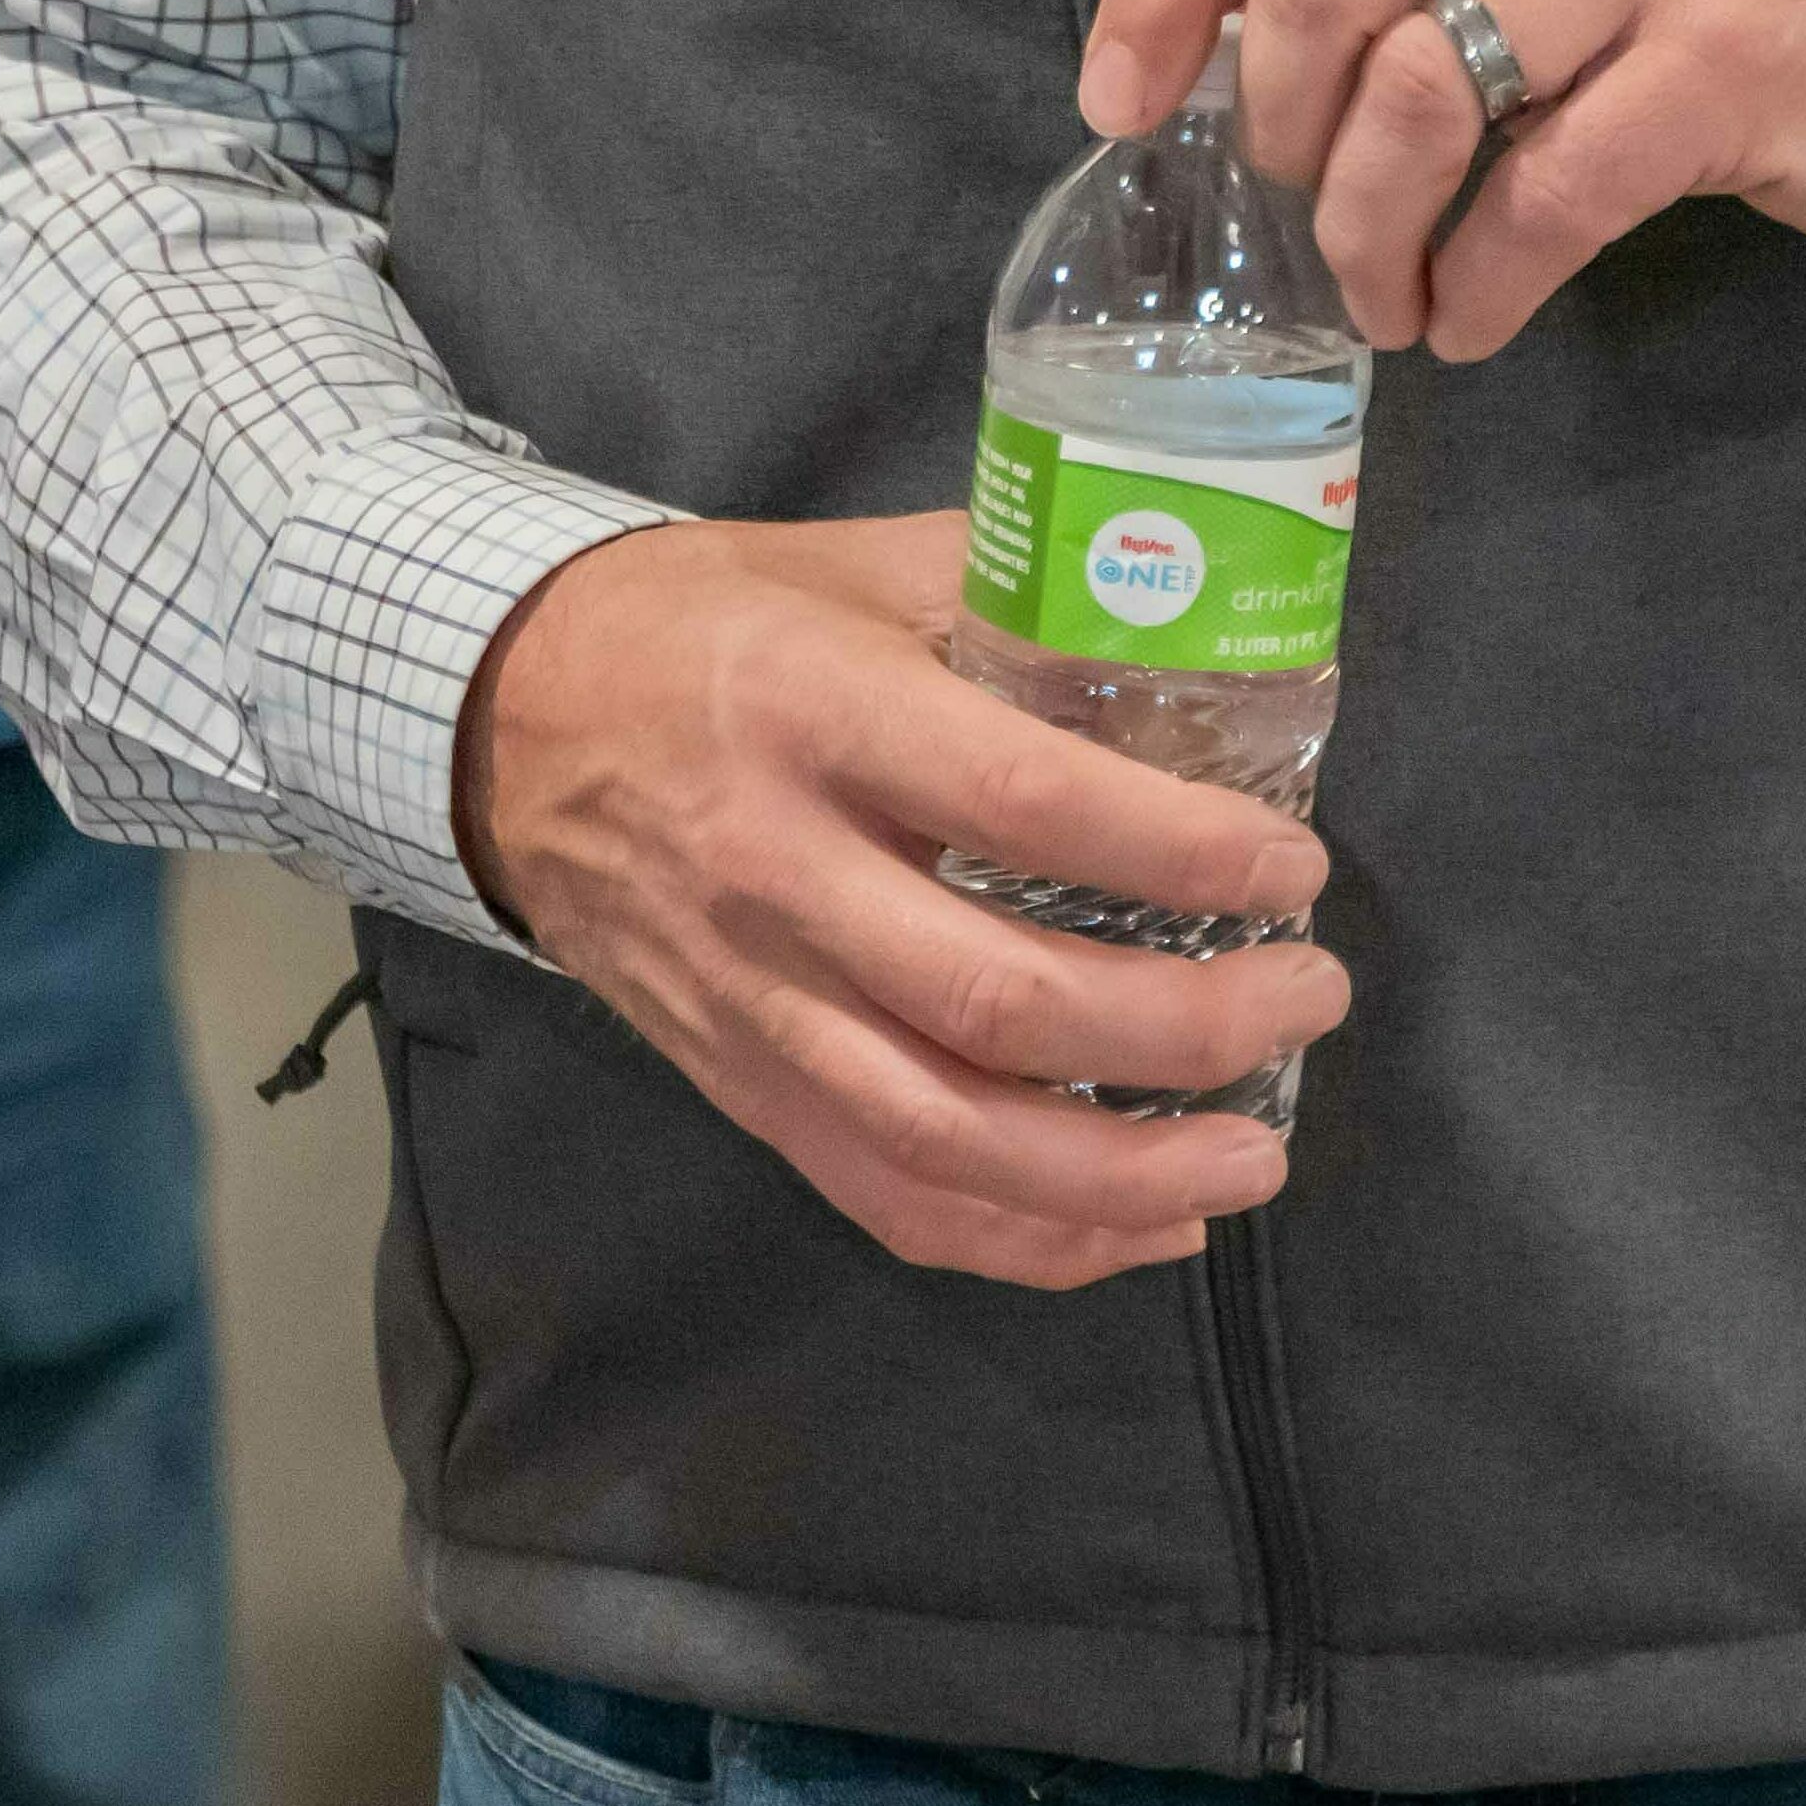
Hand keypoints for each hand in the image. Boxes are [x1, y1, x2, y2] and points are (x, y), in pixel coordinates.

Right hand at [443, 515, 1345, 1285]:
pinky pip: (888, 1196)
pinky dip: (1029, 1240)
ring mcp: (752, 1001)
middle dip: (1188, 1028)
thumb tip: (1196, 629)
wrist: (498, 722)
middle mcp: (777, 875)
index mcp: (813, 715)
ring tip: (1257, 1159)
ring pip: (950, 1139)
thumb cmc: (697, 625)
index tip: (1290, 865)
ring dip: (1128, 1174)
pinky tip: (1142, 1224)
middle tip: (1307, 996)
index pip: (1025, 803)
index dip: (1179, 849)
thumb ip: (1011, 595)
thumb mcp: (848, 566)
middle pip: (1002, 1003)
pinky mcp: (738, 1084)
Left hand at [1085, 0, 1805, 362]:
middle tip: (1298, 216)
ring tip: (1388, 301)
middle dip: (1272, 126)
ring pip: (1421, 88)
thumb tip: (1224, 60)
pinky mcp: (1731, 69)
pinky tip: (1475, 321)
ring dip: (1368, 230)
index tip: (1114, 102)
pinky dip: (1482, 282)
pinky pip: (1548, 191)